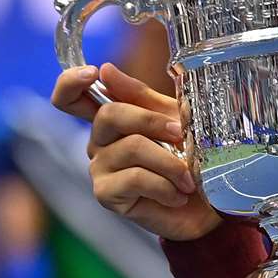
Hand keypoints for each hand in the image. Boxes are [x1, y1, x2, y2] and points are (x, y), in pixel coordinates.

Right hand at [49, 63, 221, 241]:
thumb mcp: (172, 119)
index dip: (70, 82)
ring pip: (131, 148)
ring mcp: (100, 168)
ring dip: (171, 163)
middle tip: (182, 135)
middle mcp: (98, 142)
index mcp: (111, 120)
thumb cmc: (190, 160)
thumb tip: (106, 70)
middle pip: (109, 115)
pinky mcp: (106, 194)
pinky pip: (136, 178)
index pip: (70, 97)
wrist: (207, 207)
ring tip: (189, 178)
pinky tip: (177, 195)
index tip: (93, 73)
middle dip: (152, 121)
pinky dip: (165, 186)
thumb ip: (142, 96)